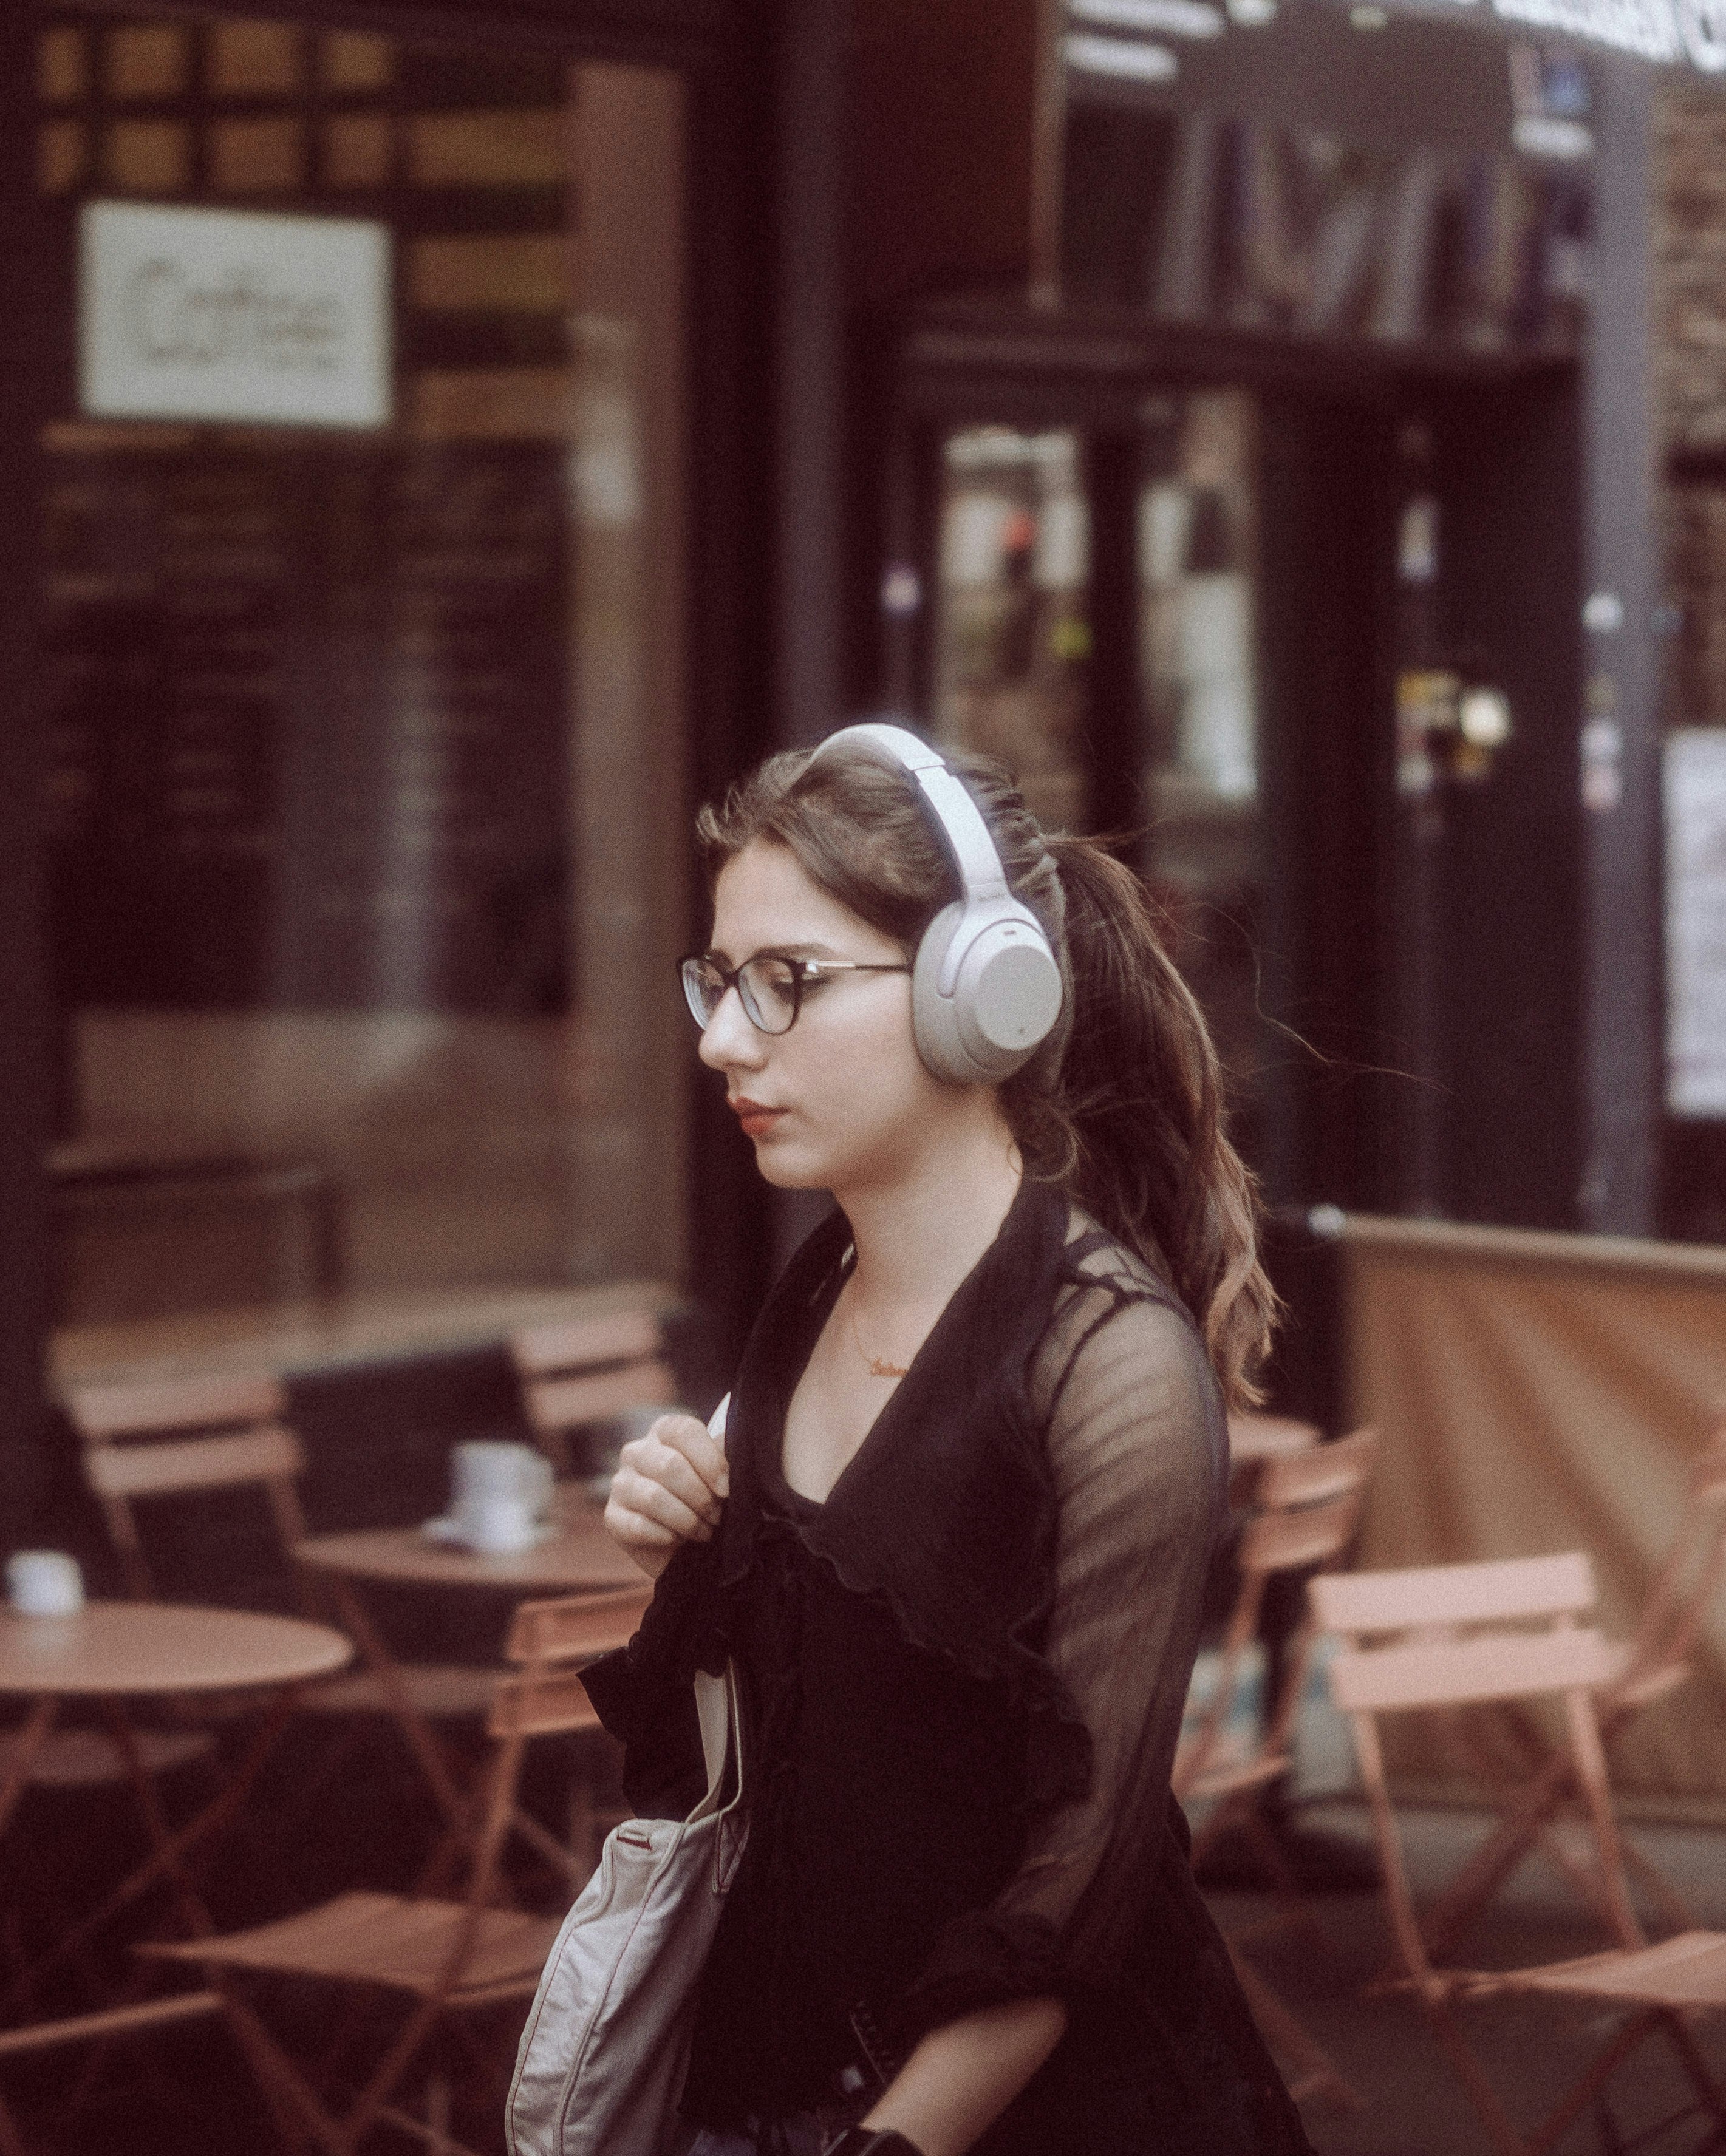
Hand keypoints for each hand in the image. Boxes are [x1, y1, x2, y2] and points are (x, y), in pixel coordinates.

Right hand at [604, 1410, 729, 1578]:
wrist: (687, 1545)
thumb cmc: (706, 1501)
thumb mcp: (720, 1476)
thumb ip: (725, 1456)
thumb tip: (734, 1448)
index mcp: (664, 1432)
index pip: (684, 1431)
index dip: (710, 1461)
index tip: (727, 1490)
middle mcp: (637, 1452)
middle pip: (669, 1466)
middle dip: (700, 1497)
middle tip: (717, 1515)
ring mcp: (620, 1483)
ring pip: (653, 1497)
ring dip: (687, 1520)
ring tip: (704, 1532)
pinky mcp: (612, 1516)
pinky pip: (637, 1526)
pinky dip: (665, 1537)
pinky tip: (678, 1540)